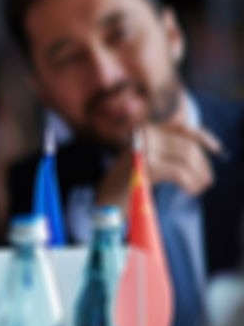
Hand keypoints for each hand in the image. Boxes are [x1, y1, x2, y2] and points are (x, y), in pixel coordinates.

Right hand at [97, 122, 221, 205]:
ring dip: (199, 175)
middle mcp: (145, 134)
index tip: (217, 149)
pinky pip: (180, 172)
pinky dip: (190, 183)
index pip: (182, 128)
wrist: (108, 197)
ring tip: (199, 188)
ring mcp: (145, 147)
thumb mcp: (151, 158)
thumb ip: (171, 148)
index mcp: (146, 129)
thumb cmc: (131, 180)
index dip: (203, 137)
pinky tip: (190, 190)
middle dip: (202, 165)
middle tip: (206, 181)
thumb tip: (205, 146)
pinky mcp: (148, 165)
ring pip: (187, 158)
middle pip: (187, 145)